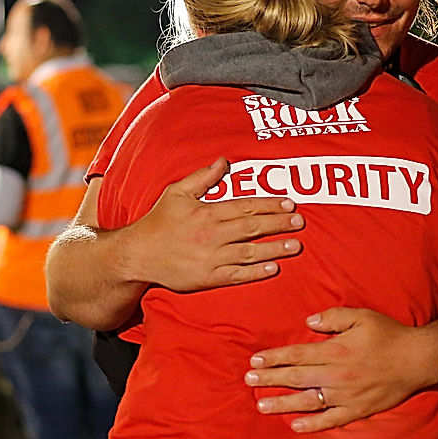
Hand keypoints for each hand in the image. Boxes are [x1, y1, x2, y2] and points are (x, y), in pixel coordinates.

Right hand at [124, 158, 305, 291]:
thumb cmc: (158, 222)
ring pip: (248, 252)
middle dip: (278, 224)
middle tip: (300, 222)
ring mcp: (210, 257)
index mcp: (206, 212)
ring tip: (295, 246)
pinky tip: (273, 269)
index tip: (289, 203)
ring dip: (274, 249)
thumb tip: (223, 161)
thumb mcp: (176, 192)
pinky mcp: (207, 277)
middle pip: (252, 228)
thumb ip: (202, 177)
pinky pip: (236, 275)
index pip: (244, 207)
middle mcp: (211, 234)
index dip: (269, 205)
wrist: (138, 255)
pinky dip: (255, 272)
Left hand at [245, 307, 437, 432]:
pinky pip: (331, 420)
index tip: (255, 359)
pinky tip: (295, 426)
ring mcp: (346, 395)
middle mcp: (337, 375)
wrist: (418, 359)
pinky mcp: (358, 410)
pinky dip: (313, 425)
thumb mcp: (360, 316)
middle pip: (296, 378)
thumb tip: (308, 320)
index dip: (274, 358)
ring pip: (308, 401)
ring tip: (261, 404)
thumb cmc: (388, 334)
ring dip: (282, 403)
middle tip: (248, 379)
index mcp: (335, 351)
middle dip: (270, 378)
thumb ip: (332, 317)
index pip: (296, 355)